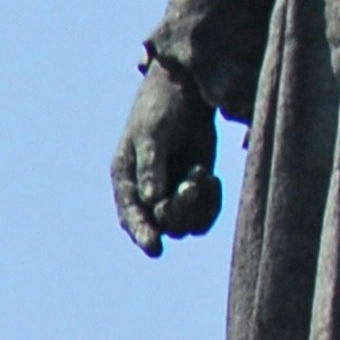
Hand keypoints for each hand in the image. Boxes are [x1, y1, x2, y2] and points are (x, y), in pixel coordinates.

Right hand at [113, 60, 220, 254]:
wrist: (187, 91)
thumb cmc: (161, 107)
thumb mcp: (153, 133)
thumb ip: (151, 165)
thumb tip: (150, 199)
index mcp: (127, 180)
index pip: (131, 216)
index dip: (141, 233)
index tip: (155, 247)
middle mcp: (147, 193)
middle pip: (162, 224)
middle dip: (178, 210)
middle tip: (192, 182)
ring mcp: (172, 193)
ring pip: (184, 225)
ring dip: (197, 207)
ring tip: (202, 174)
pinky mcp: (196, 190)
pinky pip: (204, 215)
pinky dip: (211, 203)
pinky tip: (212, 178)